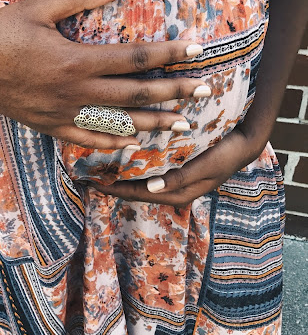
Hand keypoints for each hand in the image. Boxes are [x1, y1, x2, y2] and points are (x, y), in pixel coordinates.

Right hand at [0, 0, 210, 149]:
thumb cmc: (0, 30)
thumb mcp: (39, 6)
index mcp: (76, 60)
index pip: (135, 59)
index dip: (168, 54)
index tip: (195, 50)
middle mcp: (75, 92)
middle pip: (136, 95)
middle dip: (174, 93)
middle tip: (204, 91)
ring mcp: (62, 113)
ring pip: (118, 124)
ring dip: (153, 124)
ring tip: (183, 125)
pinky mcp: (49, 125)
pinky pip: (87, 139)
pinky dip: (113, 143)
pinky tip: (132, 144)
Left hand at [89, 126, 265, 205]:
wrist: (246, 139)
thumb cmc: (227, 153)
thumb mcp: (207, 166)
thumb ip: (180, 178)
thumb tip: (151, 188)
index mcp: (179, 191)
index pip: (139, 194)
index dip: (115, 190)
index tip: (92, 184)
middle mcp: (173, 186)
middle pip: (136, 189)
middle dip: (113, 184)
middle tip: (88, 176)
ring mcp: (175, 175)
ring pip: (141, 179)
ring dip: (121, 174)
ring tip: (100, 167)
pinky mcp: (178, 164)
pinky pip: (150, 168)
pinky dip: (134, 164)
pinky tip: (123, 155)